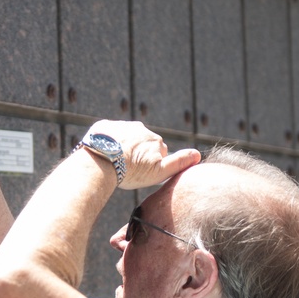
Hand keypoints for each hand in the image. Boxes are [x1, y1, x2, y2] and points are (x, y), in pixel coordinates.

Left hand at [85, 120, 200, 189]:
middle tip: (125, 168)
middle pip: (139, 143)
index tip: (139, 172)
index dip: (148, 164)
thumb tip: (198, 155)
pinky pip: (105, 134)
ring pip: (122, 137)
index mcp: (155, 140)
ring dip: (119, 146)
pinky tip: (100, 154)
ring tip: (111, 162)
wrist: (102, 162)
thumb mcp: (159, 172)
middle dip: (135, 153)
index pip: (156, 152)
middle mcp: (140, 128)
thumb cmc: (131, 171)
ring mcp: (121, 125)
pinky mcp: (103, 125)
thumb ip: (178, 163)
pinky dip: (104, 142)